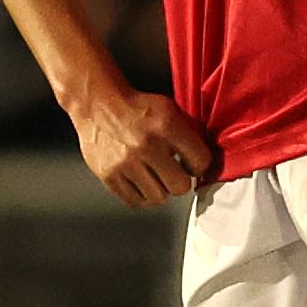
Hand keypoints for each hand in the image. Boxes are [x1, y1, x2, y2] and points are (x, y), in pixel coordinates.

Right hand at [72, 88, 213, 207]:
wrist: (98, 104)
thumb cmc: (136, 108)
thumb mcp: (169, 109)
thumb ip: (189, 132)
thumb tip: (209, 158)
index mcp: (166, 126)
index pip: (200, 161)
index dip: (199, 165)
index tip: (192, 164)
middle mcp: (146, 145)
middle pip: (180, 187)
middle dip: (179, 181)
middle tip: (173, 173)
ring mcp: (126, 163)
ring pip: (158, 198)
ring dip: (159, 189)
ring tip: (154, 176)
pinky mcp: (109, 175)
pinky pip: (135, 202)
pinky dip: (141, 196)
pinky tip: (141, 182)